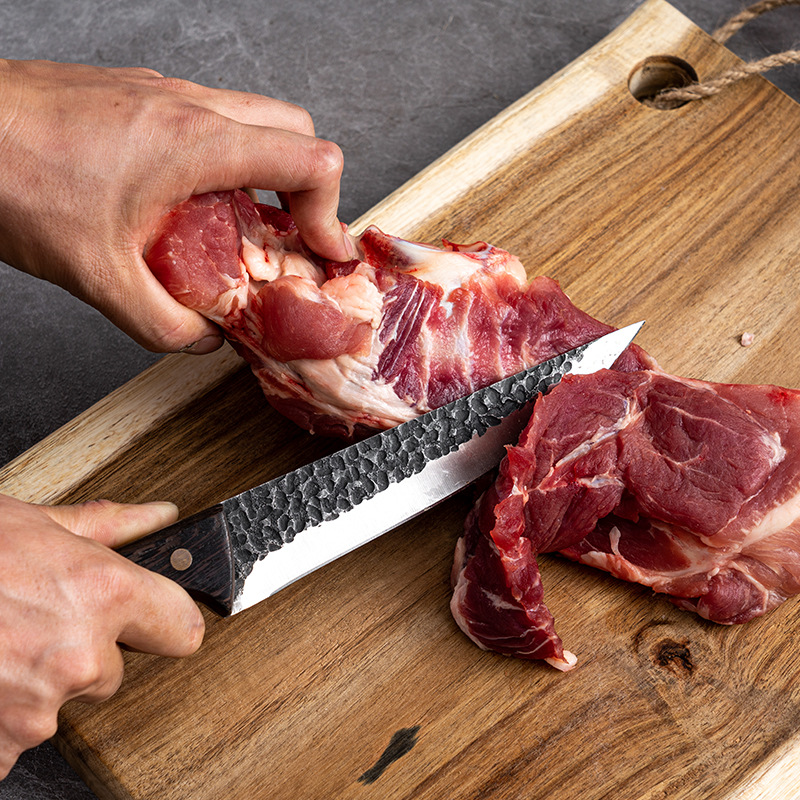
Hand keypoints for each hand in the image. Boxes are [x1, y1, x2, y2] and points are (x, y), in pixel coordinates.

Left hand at [0, 59, 351, 352]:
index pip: (310, 158)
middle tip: (287, 235)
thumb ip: (162, 321)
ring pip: (251, 119)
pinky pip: (206, 120)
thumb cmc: (11, 175)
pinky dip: (219, 162)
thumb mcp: (96, 275)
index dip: (330, 211)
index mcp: (195, 143)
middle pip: (294, 129)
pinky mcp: (137, 95)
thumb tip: (200, 337)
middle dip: (306, 186)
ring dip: (262, 173)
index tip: (318, 249)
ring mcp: (161, 93)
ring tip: (237, 225)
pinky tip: (183, 203)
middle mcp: (188, 106)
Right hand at [0, 493, 204, 778]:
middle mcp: (81, 655)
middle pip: (115, 668)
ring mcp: (40, 707)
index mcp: (103, 593)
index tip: (159, 622)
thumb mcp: (39, 523)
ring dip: (40, 682)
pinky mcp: (2, 744)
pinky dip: (3, 715)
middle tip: (37, 619)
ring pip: (66, 701)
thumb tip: (160, 517)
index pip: (182, 627)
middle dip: (85, 649)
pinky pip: (21, 738)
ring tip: (1, 642)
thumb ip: (112, 525)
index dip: (168, 620)